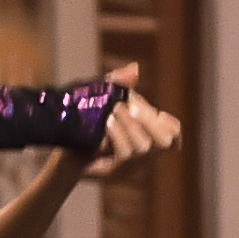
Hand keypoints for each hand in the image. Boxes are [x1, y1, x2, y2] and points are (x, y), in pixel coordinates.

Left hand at [84, 60, 181, 180]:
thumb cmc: (85, 120)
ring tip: (114, 111)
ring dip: (131, 125)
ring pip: (144, 146)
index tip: (159, 113)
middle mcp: (143, 153)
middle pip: (166, 141)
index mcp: (146, 135)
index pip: (174, 134)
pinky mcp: (114, 170)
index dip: (172, 125)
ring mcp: (130, 164)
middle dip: (151, 120)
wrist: (64, 145)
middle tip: (132, 107)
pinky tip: (108, 124)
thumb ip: (120, 82)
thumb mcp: (103, 96)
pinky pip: (126, 154)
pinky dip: (119, 135)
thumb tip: (135, 68)